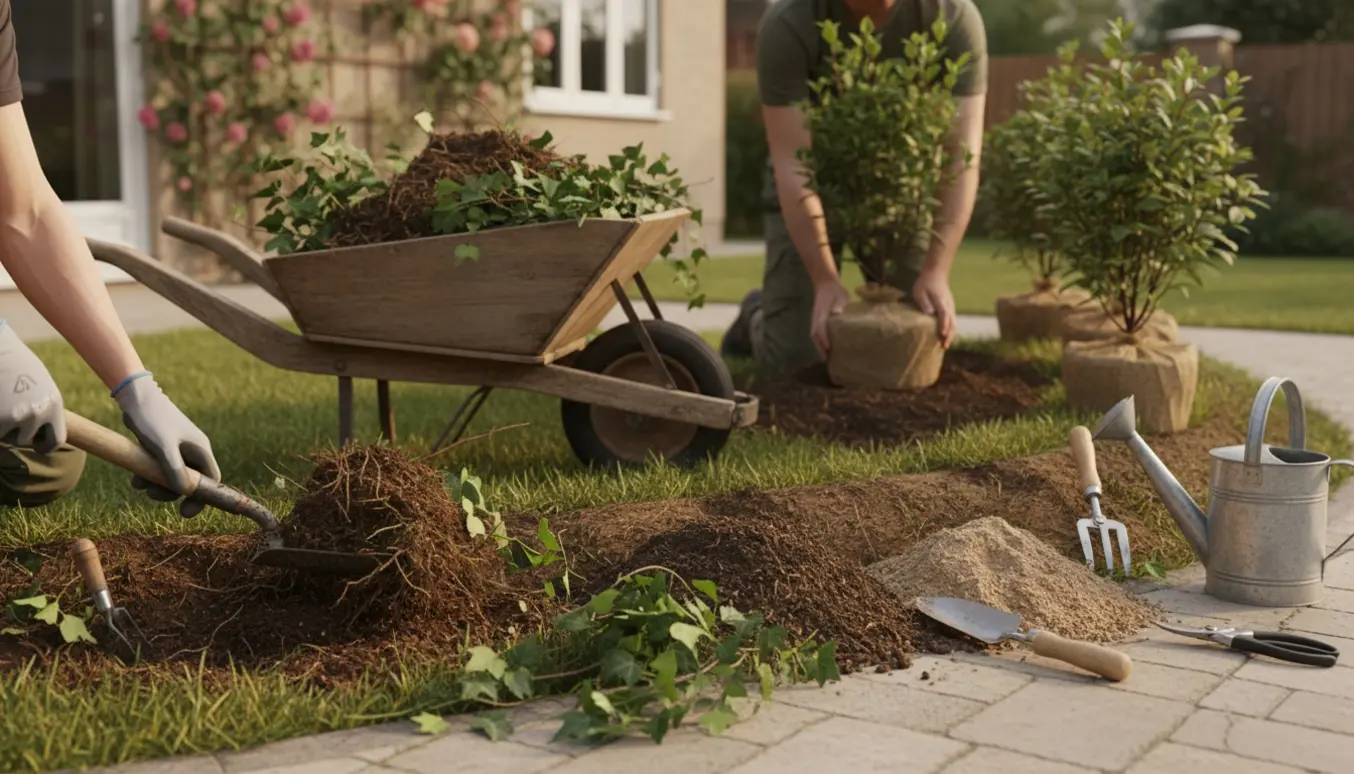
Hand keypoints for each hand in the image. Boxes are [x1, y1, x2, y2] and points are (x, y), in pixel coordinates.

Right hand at [0, 321, 65, 453]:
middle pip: (24, 439)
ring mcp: (14, 417)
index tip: (36, 445)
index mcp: (52, 404)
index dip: (44, 444)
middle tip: (6, 412)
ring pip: (5, 436)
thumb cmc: (13, 361)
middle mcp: (37, 414)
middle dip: (14, 432)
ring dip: (0, 426)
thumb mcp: (39, 382)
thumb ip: (42, 404)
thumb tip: (44, 424)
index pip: (57, 440)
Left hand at [112, 372, 219, 517]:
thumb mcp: (163, 447)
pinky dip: (149, 476)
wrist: (136, 398)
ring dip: (156, 485)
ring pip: (172, 477)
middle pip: (190, 482)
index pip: (211, 480)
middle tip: (152, 494)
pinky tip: (135, 476)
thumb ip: (174, 470)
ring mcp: (178, 450)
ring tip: (138, 484)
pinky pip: (160, 469)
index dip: (202, 498)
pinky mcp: (163, 448)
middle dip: (171, 492)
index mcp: (200, 449)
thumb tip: (185, 492)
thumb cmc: (152, 420)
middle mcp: (192, 451)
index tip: (185, 512)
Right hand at [810, 279, 850, 358]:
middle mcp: (816, 318)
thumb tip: (837, 313)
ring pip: (814, 335)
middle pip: (814, 335)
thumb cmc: (835, 291)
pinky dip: (820, 342)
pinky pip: (817, 333)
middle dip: (819, 347)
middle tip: (826, 359)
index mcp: (821, 312)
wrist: (826, 284)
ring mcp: (815, 320)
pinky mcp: (818, 321)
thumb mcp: (840, 295)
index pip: (820, 327)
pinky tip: (826, 348)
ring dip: (819, 346)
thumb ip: (839, 303)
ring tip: (826, 357)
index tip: (828, 348)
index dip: (824, 338)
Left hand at [913, 270, 956, 348]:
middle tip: (944, 346)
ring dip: (950, 334)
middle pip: (952, 322)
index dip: (944, 324)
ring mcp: (951, 307)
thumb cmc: (925, 283)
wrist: (935, 274)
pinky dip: (950, 330)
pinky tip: (946, 337)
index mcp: (941, 301)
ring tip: (945, 345)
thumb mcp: (920, 291)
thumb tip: (929, 313)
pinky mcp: (950, 308)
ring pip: (954, 323)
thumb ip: (924, 302)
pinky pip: (952, 321)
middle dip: (949, 335)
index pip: (944, 314)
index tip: (942, 334)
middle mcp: (948, 305)